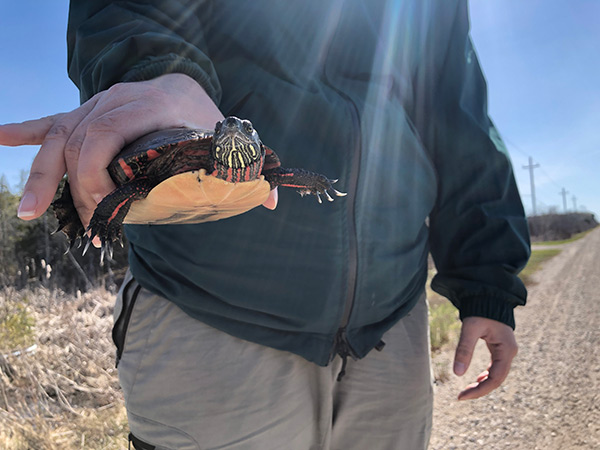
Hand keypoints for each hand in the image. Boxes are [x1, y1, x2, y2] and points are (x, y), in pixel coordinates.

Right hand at [0, 73, 277, 229]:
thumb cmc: (206, 116)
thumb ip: (247, 165)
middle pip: (79, 139)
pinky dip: (25, 130)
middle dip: (74, 188)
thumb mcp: (228, 136)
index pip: (107, 133)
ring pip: (59, 134)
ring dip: (42, 175)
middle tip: (86, 229)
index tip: (105, 211)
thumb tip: (272, 202)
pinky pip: (52, 120)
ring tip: (28, 212)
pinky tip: (0, 136)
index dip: (96, 173)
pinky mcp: (87, 112)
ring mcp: (98, 103)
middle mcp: (118, 98)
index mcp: (152, 102)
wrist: (186, 85)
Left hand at [453, 316, 517, 399]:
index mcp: (506, 349)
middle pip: (497, 379)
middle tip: (460, 396)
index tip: (462, 396)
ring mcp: (506, 351)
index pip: (495, 378)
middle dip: (479, 389)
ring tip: (466, 391)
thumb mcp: (470, 328)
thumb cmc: (480, 310)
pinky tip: (476, 379)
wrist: (488, 296)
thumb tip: (457, 373)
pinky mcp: (500, 348)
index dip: (479, 390)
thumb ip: (464, 349)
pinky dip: (485, 375)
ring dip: (482, 384)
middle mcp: (509, 352)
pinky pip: (495, 367)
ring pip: (496, 374)